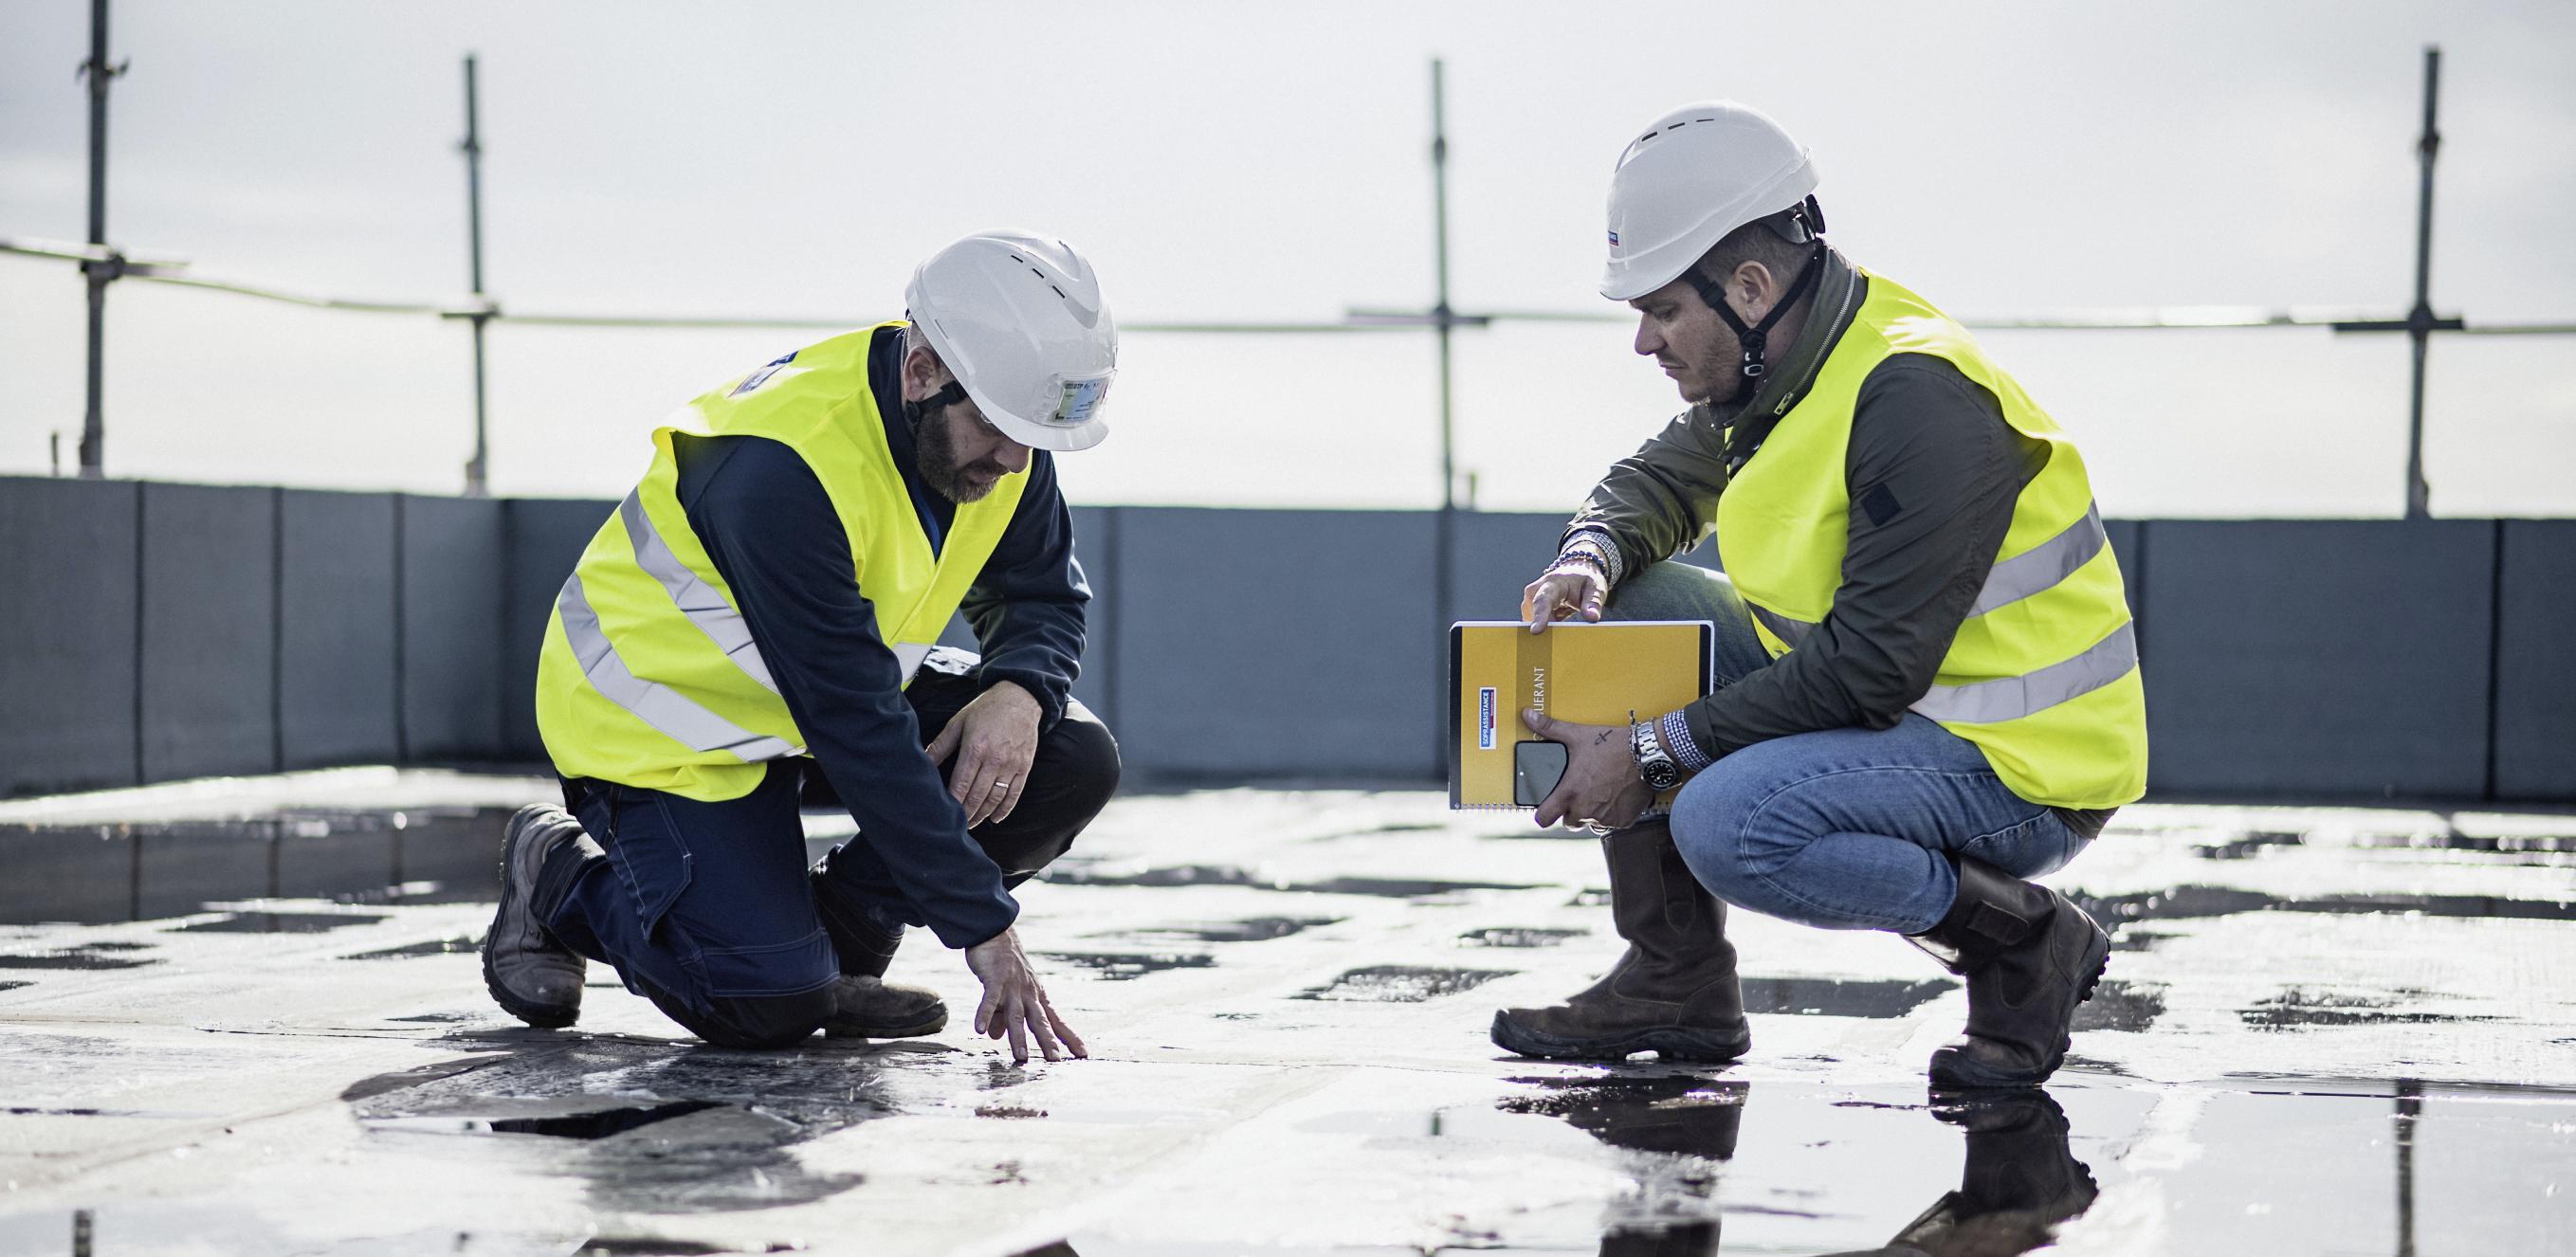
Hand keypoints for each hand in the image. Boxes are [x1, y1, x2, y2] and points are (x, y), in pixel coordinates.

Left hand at [924, 679, 1041, 826]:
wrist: (1020, 698)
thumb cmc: (986, 709)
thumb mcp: (959, 722)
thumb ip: (941, 745)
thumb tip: (923, 762)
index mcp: (975, 748)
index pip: (961, 783)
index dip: (953, 801)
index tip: (945, 813)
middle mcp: (994, 759)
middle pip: (978, 795)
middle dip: (966, 813)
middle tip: (956, 825)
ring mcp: (1011, 764)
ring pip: (995, 798)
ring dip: (983, 814)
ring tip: (972, 823)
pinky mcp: (1024, 766)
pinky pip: (1015, 793)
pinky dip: (1005, 809)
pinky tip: (995, 818)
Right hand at [963, 926, 1086, 1062]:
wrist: (996, 934)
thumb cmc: (1003, 967)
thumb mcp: (1007, 994)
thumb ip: (1003, 1017)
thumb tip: (996, 1037)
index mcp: (1037, 997)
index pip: (1056, 1020)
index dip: (1069, 1037)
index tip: (1083, 1054)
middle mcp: (1029, 993)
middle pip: (1041, 1021)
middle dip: (1048, 1041)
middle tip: (1055, 1060)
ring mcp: (1013, 986)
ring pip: (1017, 1015)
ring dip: (1019, 1037)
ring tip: (1021, 1057)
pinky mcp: (995, 979)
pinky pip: (990, 999)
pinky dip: (985, 1015)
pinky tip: (980, 1030)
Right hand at [1521, 566, 1606, 633]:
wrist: (1575, 573)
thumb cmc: (1584, 581)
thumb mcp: (1596, 588)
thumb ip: (1593, 603)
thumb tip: (1592, 618)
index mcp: (1553, 583)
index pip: (1543, 600)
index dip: (1539, 616)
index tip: (1536, 631)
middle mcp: (1536, 590)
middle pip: (1535, 615)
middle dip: (1548, 629)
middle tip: (1565, 639)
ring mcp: (1531, 600)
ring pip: (1534, 623)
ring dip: (1549, 629)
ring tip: (1565, 623)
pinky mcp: (1530, 609)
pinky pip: (1536, 624)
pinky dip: (1547, 629)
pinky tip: (1560, 626)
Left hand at [1521, 708, 1654, 830]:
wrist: (1647, 754)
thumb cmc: (1613, 745)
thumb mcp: (1578, 735)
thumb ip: (1550, 728)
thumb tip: (1529, 715)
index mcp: (1570, 792)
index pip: (1544, 818)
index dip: (1542, 814)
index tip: (1545, 810)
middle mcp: (1586, 810)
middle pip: (1569, 822)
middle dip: (1571, 811)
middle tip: (1580, 794)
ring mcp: (1606, 818)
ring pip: (1591, 824)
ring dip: (1592, 814)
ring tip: (1600, 793)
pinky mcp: (1623, 821)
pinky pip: (1612, 823)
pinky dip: (1612, 814)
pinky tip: (1616, 796)